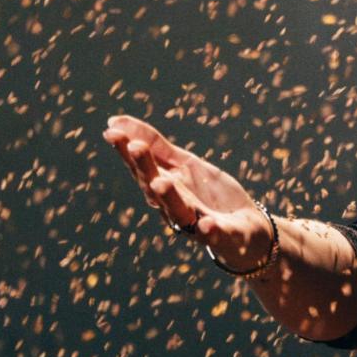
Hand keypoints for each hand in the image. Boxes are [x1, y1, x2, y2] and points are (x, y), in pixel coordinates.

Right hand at [103, 115, 274, 271]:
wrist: (245, 227)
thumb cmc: (208, 195)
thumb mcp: (185, 164)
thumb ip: (155, 145)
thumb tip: (114, 120)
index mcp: (165, 186)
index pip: (141, 168)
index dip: (126, 151)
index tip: (111, 132)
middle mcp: (174, 206)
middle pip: (155, 187)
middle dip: (145, 168)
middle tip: (134, 147)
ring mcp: (196, 223)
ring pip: (178, 211)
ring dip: (169, 197)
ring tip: (160, 182)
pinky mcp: (221, 236)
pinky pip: (213, 235)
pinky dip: (209, 231)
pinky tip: (207, 225)